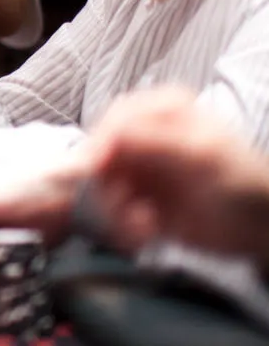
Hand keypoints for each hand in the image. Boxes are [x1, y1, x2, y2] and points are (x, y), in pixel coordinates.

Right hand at [88, 87, 268, 257]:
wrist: (263, 231)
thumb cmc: (244, 183)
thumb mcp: (202, 154)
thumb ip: (153, 140)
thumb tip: (105, 139)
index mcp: (163, 111)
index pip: (115, 120)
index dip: (99, 145)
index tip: (93, 170)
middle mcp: (145, 137)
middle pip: (100, 154)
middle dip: (108, 185)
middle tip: (124, 208)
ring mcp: (140, 170)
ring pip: (102, 186)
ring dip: (116, 211)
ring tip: (143, 226)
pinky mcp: (137, 200)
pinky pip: (112, 211)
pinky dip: (123, 226)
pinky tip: (147, 234)